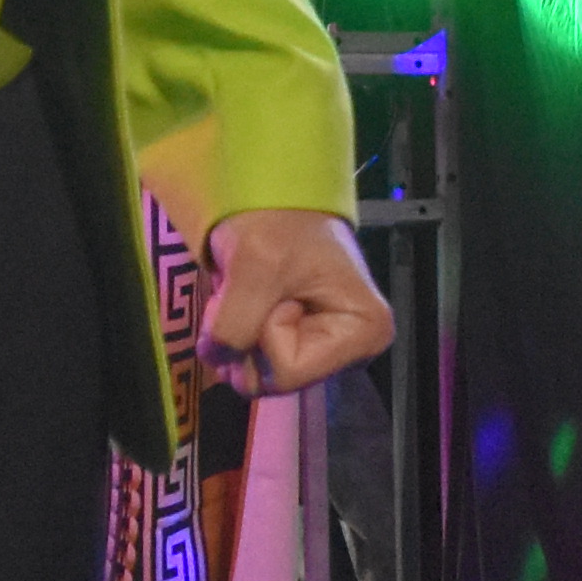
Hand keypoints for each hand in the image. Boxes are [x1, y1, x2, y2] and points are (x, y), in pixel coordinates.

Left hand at [199, 208, 393, 396]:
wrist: (273, 200)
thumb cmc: (279, 222)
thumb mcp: (253, 265)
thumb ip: (234, 324)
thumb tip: (217, 358)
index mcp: (364, 334)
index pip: (289, 373)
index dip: (266, 333)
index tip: (276, 291)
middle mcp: (351, 355)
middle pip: (273, 380)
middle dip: (248, 336)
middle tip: (255, 292)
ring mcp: (324, 354)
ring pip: (256, 375)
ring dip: (238, 333)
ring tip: (250, 293)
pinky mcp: (301, 349)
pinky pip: (251, 363)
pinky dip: (237, 332)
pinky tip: (249, 301)